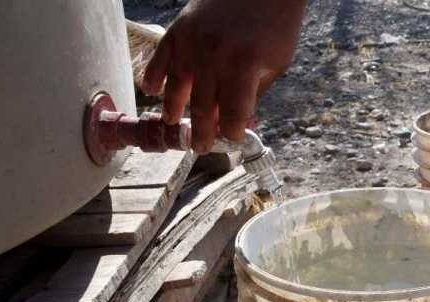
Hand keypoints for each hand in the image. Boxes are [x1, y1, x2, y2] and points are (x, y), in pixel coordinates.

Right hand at [141, 0, 305, 152]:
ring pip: (177, 87)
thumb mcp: (277, 64)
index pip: (234, 113)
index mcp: (244, 67)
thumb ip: (255, 93)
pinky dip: (153, 76)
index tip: (231, 138)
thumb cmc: (275, 26)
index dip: (232, 131)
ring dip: (174, 109)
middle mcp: (214, 57)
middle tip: (200, 147)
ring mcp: (192, 43)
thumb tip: (238, 121)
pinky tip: (152, 91)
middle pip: (204, 106)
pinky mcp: (178, 30)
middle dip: (203, 131)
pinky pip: (161, 59)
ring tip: (174, 123)